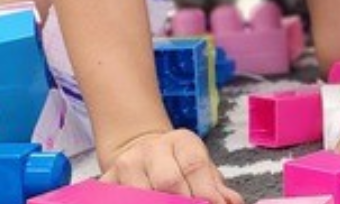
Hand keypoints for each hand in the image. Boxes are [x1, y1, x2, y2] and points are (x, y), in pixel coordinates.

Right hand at [101, 128, 240, 203]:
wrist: (143, 152)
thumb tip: (232, 203)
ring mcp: (126, 164)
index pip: (194, 166)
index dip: (205, 192)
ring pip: (141, 194)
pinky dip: (129, 200)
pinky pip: (116, 197)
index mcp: (182, 142)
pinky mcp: (107, 180)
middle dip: (182, 202)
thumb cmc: (180, 167)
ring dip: (156, 202)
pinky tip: (141, 202)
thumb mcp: (202, 170)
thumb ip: (216, 187)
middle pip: (168, 181)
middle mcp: (152, 148)